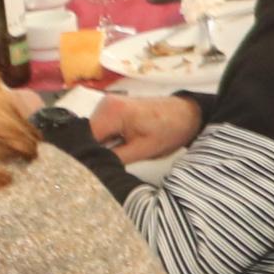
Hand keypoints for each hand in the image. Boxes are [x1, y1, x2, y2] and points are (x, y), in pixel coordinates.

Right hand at [85, 94, 205, 161]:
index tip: (95, 168)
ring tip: (123, 151)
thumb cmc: (170, 130)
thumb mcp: (143, 150)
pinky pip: (101, 128)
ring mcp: (107, 105)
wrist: (186, 114)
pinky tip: (122, 144)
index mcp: (112, 111)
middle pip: (87, 135)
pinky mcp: (111, 109)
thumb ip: (114, 158)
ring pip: (93, 133)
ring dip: (102, 145)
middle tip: (112, 162)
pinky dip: (108, 139)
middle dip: (96, 150)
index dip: (88, 155)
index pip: (86, 139)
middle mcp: (104, 104)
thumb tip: (92, 167)